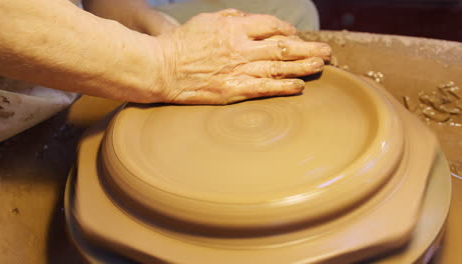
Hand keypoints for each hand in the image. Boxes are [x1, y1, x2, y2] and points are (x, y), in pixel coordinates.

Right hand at [154, 9, 330, 104]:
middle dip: (308, 49)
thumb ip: (231, 19)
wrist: (162, 69)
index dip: (287, 30)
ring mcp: (239, 70)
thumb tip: (249, 20)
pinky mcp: (233, 90)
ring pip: (279, 68)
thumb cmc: (182, 43)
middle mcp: (241, 48)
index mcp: (235, 28)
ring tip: (321, 66)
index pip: (271, 26)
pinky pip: (264, 89)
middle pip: (283, 47)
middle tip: (326, 52)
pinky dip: (284, 87)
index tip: (295, 35)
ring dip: (304, 67)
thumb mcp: (206, 21)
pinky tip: (300, 87)